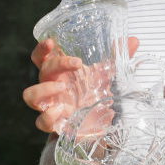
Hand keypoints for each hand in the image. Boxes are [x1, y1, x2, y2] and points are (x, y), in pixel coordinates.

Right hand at [23, 37, 138, 133]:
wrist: (99, 123)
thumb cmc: (95, 92)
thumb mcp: (107, 74)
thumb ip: (117, 57)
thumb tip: (134, 40)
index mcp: (60, 72)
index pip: (42, 57)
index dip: (42, 49)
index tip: (51, 42)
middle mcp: (51, 86)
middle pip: (42, 70)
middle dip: (56, 64)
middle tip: (77, 64)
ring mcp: (50, 105)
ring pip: (30, 95)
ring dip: (44, 89)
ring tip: (63, 87)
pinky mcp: (54, 124)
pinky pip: (41, 121)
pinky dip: (48, 117)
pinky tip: (62, 112)